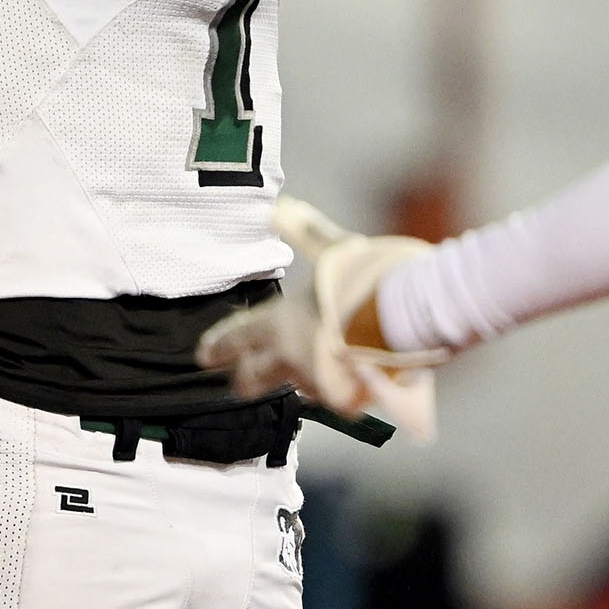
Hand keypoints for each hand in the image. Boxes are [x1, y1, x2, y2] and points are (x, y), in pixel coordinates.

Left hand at [197, 197, 443, 437]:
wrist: (404, 319)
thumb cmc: (365, 280)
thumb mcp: (334, 250)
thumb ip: (307, 233)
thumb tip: (280, 207)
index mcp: (279, 322)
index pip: (237, 337)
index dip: (218, 345)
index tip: (204, 355)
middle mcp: (289, 357)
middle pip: (254, 378)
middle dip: (247, 380)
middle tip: (240, 384)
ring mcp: (316, 382)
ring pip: (299, 387)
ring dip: (302, 381)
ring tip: (311, 374)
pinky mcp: (346, 402)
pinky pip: (338, 398)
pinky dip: (343, 389)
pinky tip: (354, 382)